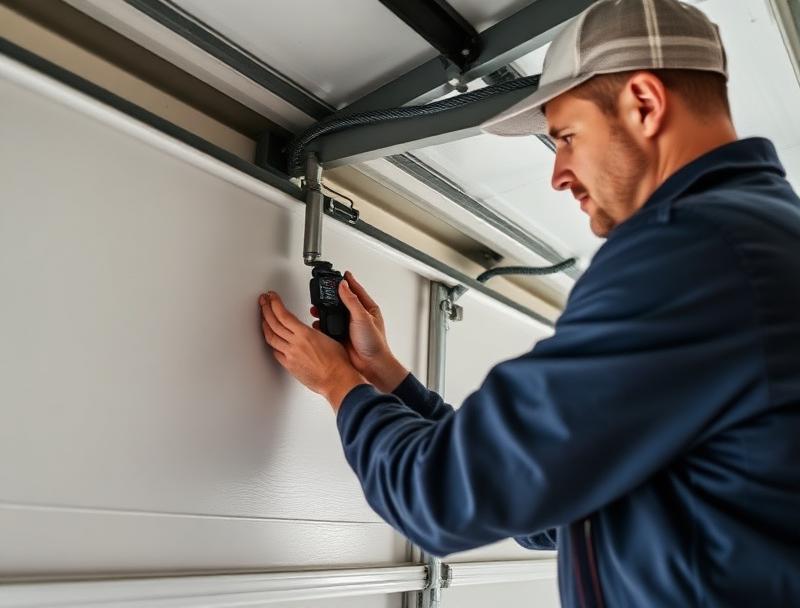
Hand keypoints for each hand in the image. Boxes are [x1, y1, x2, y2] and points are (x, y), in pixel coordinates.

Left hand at [260, 291, 364, 410]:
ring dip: (265, 326)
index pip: (284, 314)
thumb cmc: (338, 362)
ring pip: (271, 338)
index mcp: (305, 333)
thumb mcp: (328, 338)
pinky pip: (275, 353)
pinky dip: (272, 345)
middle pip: (274, 323)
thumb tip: (310, 330)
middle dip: (266, 309)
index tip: (271, 296)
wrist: (337, 379)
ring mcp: (290, 355)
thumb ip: (315, 332)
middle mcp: (295, 343)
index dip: (275, 303)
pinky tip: (271, 341)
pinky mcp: (289, 366)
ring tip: (263, 318)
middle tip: (263, 302)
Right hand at [311, 271, 407, 392]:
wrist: (371, 365)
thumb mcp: (362, 317)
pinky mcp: (342, 336)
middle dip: (333, 295)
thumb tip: (344, 286)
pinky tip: (318, 323)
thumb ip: (351, 301)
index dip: (348, 281)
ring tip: (316, 306)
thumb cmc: (374, 343)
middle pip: (343, 301)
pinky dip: (322, 324)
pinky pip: (330, 327)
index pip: (356, 290)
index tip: (343, 273)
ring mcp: (350, 327)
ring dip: (325, 310)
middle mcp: (359, 317)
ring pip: (335, 314)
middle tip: (324, 288)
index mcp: (368, 309)